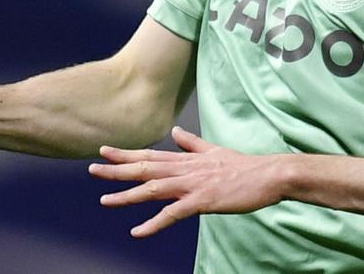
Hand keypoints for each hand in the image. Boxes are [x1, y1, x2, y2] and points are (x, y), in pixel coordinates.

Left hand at [89, 126, 286, 237]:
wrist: (270, 175)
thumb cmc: (245, 166)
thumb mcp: (215, 150)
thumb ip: (192, 143)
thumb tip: (176, 131)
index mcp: (188, 159)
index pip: (151, 155)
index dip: (126, 154)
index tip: (104, 151)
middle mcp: (186, 169)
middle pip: (145, 169)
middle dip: (118, 169)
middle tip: (93, 169)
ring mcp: (193, 184)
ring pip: (154, 190)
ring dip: (128, 195)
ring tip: (106, 200)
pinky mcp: (203, 201)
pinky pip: (173, 214)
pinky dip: (154, 223)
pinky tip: (138, 231)